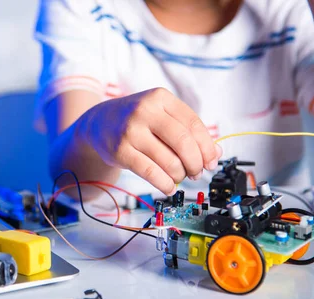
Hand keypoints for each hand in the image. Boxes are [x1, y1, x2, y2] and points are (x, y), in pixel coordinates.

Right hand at [76, 88, 222, 194]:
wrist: (98, 123)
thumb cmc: (136, 120)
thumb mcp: (161, 115)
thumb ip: (187, 130)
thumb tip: (215, 154)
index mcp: (160, 98)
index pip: (193, 124)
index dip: (207, 147)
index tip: (211, 162)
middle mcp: (145, 111)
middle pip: (184, 142)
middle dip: (195, 163)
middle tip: (196, 173)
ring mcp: (131, 131)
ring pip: (169, 160)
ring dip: (179, 175)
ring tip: (178, 177)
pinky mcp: (120, 151)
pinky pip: (151, 172)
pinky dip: (165, 184)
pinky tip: (168, 186)